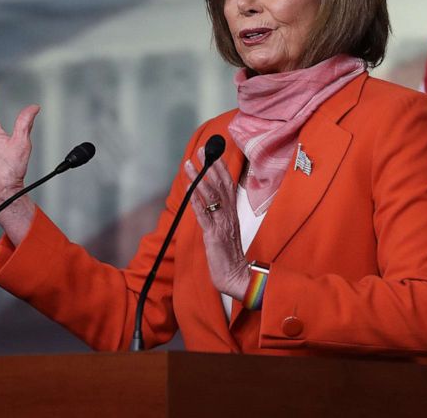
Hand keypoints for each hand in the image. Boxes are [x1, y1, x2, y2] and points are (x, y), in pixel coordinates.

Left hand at [184, 148, 249, 299]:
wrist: (236, 276)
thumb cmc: (229, 255)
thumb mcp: (225, 231)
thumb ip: (219, 215)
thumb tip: (208, 202)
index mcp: (232, 213)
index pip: (228, 185)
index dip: (220, 168)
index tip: (213, 153)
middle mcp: (229, 215)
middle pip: (220, 185)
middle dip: (209, 166)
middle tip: (200, 150)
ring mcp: (222, 224)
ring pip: (211, 196)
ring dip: (199, 178)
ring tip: (189, 165)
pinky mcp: (214, 235)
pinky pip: (204, 215)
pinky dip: (196, 201)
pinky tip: (189, 189)